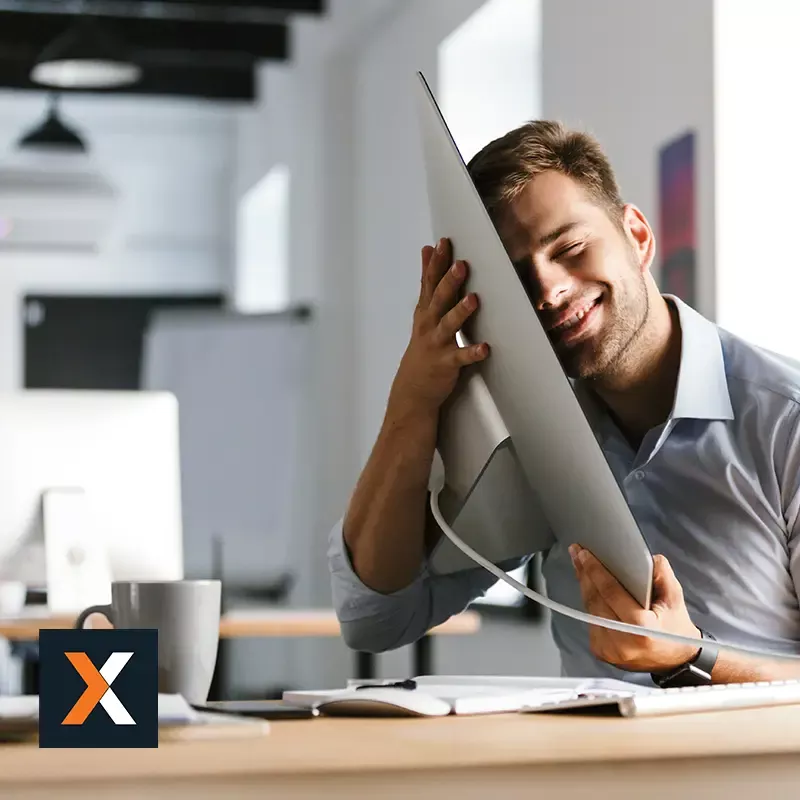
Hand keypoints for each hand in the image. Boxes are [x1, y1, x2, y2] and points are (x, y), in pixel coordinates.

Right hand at [389, 238, 488, 414]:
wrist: (414, 388)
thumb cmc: (423, 345)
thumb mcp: (423, 311)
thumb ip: (428, 281)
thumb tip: (427, 250)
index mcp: (426, 311)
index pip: (429, 283)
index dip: (436, 263)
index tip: (443, 243)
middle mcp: (430, 325)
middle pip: (439, 300)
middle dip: (449, 282)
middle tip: (461, 265)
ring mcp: (438, 344)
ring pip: (449, 326)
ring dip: (460, 312)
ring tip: (473, 299)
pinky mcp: (447, 364)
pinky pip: (461, 358)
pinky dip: (472, 353)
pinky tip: (485, 348)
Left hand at [569, 544, 700, 672]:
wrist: (673, 660)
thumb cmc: (675, 627)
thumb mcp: (675, 598)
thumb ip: (661, 574)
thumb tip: (642, 557)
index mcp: (641, 629)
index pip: (611, 593)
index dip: (596, 571)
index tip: (586, 553)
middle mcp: (622, 643)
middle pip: (595, 599)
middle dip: (585, 573)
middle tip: (577, 552)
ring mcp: (609, 649)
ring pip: (589, 608)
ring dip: (584, 585)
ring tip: (580, 564)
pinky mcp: (600, 651)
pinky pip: (590, 619)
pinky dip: (589, 601)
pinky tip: (588, 585)